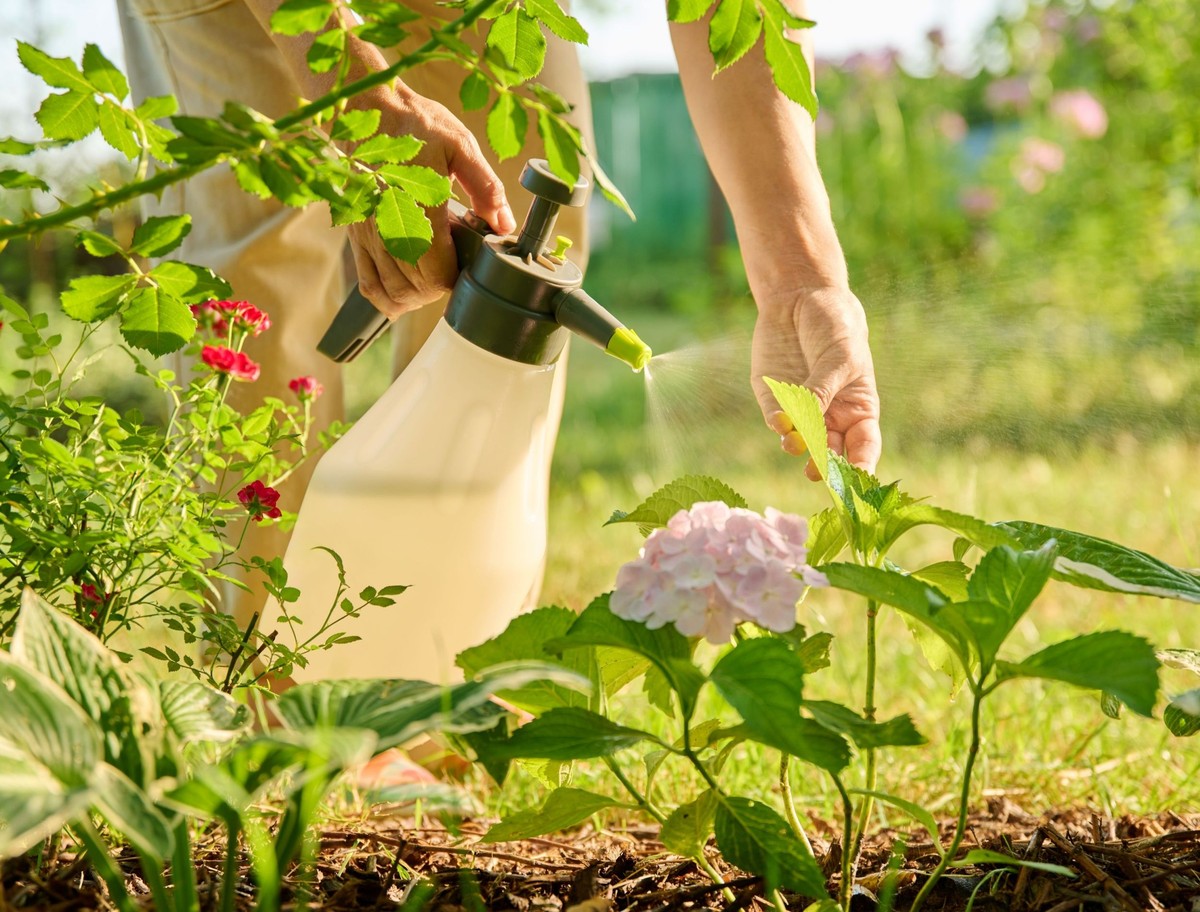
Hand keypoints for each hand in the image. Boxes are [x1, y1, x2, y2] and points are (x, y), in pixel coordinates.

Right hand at [348, 87, 516, 316]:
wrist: (364, 108)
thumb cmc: (414, 123)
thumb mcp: (460, 145)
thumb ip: (486, 187)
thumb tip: (504, 225)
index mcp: (418, 206)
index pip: (436, 273)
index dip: (456, 279)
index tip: (467, 265)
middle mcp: (388, 227)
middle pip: (415, 288)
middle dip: (439, 288)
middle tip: (454, 268)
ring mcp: (368, 233)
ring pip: (392, 291)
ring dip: (416, 296)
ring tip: (433, 279)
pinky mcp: (356, 234)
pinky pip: (367, 282)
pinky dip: (386, 296)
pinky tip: (404, 293)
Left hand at [751, 286, 881, 478]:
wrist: (801, 298)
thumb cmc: (836, 327)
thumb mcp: (841, 356)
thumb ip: (825, 389)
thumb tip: (808, 423)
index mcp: (857, 409)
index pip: (863, 446)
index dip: (861, 465)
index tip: (857, 479)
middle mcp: (829, 416)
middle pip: (828, 451)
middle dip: (822, 465)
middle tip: (816, 472)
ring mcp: (800, 410)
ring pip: (799, 439)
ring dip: (797, 445)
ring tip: (795, 443)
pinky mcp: (773, 398)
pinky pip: (775, 418)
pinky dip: (778, 423)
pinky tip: (781, 421)